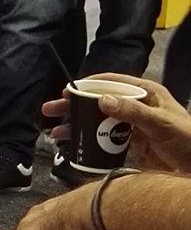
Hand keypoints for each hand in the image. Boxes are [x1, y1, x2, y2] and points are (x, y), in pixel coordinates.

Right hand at [43, 74, 190, 175]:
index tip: (67, 92)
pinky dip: (89, 143)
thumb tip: (102, 100)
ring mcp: (133, 126)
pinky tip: (76, 147)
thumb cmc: (188, 139)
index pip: (112, 82)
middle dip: (74, 106)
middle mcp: (137, 106)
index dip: (88, 85)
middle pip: (99, 101)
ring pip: (99, 122)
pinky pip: (105, 140)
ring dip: (77, 127)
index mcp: (146, 93)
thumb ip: (133, 111)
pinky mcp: (131, 144)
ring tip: (56, 134)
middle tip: (51, 110)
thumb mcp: (160, 123)